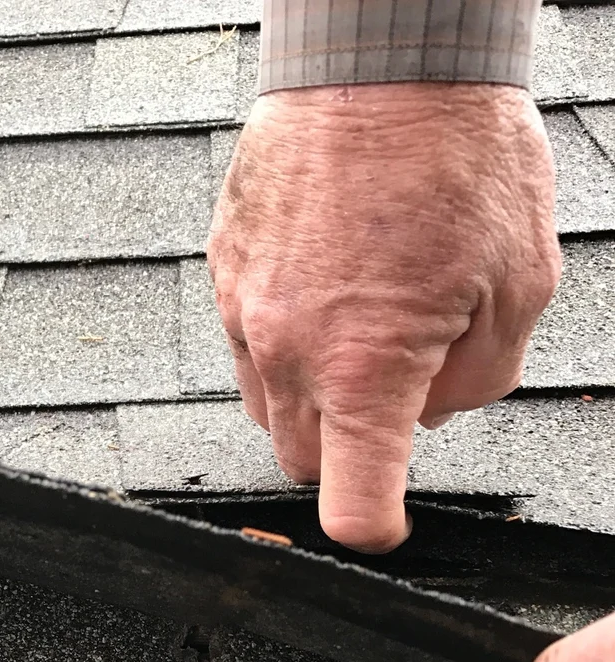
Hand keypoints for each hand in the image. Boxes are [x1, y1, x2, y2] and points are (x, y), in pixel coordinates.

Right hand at [208, 83, 560, 552]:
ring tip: (359, 335)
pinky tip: (326, 293)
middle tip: (395, 397)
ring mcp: (244, 310)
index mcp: (365, 369)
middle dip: (347, 454)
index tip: (386, 519)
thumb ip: (478, 381)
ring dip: (311, 403)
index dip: (375, 527)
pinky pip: (245, 346)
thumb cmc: (457, 153)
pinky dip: (284, 346)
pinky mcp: (223, 270)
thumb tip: (431, 412)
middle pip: (302, 462)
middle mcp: (289, 351)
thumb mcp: (522, 283)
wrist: (380, 50)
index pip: (350, 504)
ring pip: (268, 410)